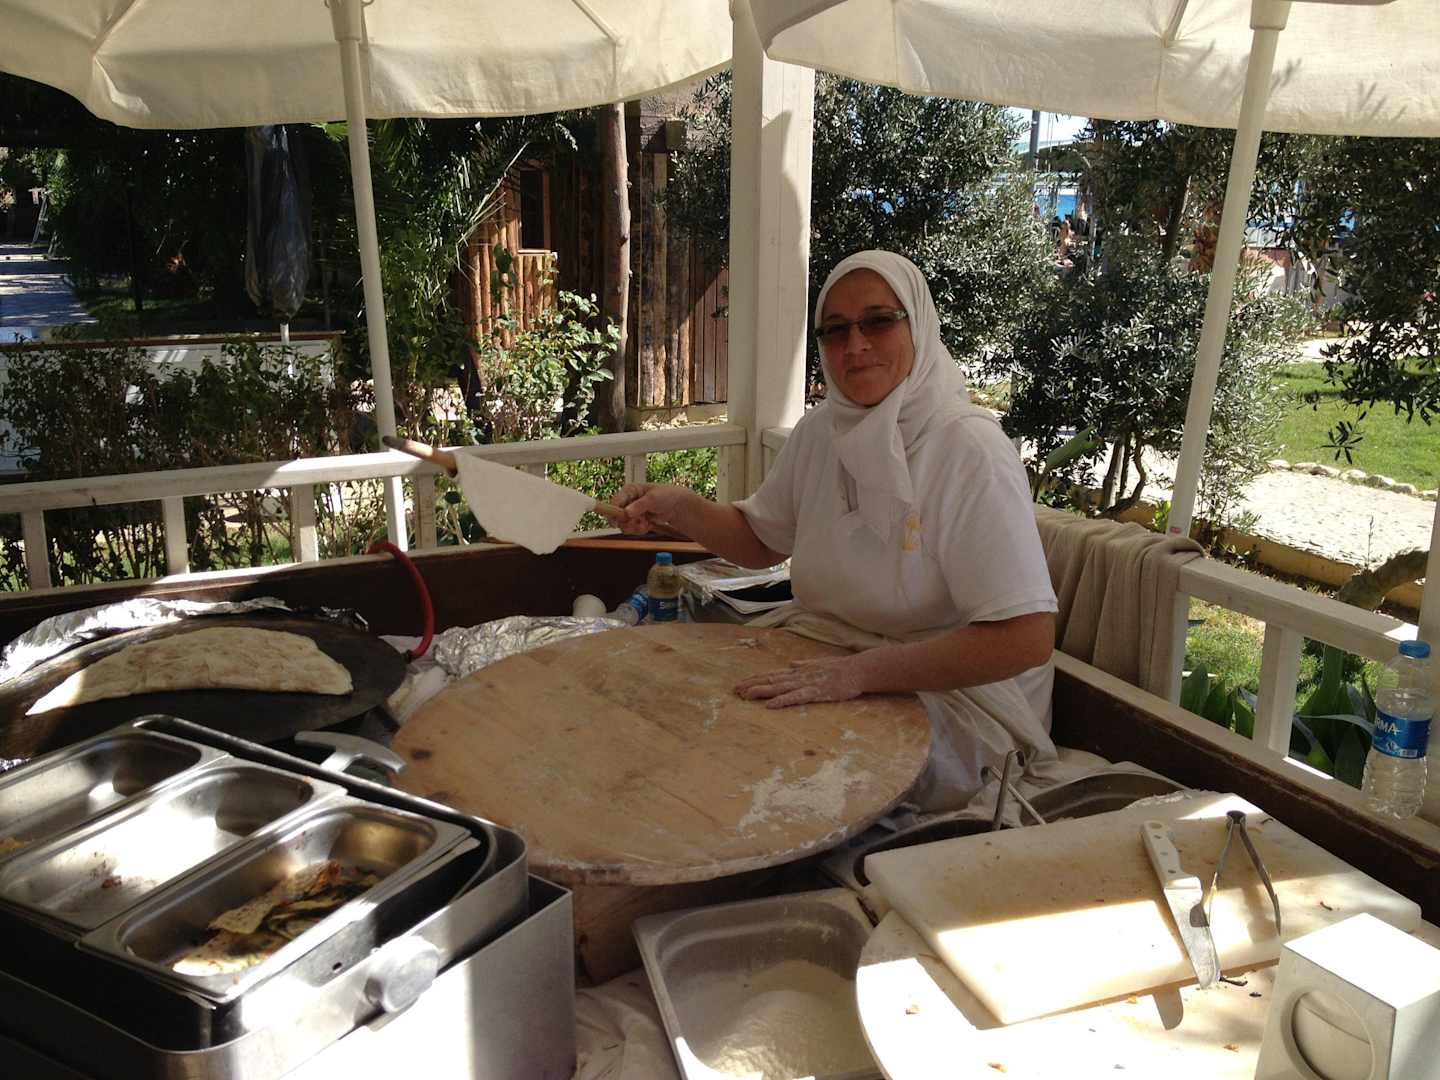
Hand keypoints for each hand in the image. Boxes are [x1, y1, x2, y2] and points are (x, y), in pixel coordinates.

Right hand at [613, 482, 692, 535]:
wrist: (677, 506)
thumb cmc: (667, 495)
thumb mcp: (652, 498)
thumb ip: (639, 505)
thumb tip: (626, 512)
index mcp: (629, 491)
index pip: (616, 501)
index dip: (615, 511)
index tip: (621, 518)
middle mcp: (628, 502)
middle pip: (617, 516)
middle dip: (627, 521)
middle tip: (637, 521)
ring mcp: (632, 513)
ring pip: (624, 525)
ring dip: (635, 526)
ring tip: (646, 522)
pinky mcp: (637, 521)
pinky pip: (632, 530)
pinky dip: (641, 529)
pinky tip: (649, 524)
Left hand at [734, 656, 866, 708]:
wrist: (858, 670)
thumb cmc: (841, 668)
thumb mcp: (819, 664)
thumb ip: (804, 665)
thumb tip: (792, 663)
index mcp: (799, 671)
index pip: (772, 674)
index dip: (756, 678)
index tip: (741, 682)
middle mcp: (798, 676)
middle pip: (770, 680)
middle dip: (752, 684)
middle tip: (735, 690)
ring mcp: (806, 684)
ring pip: (779, 688)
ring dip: (761, 691)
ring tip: (745, 695)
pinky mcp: (816, 693)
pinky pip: (796, 698)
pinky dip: (782, 701)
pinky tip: (770, 705)